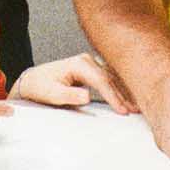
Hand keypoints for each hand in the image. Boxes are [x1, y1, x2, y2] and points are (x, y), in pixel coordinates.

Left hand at [11, 54, 134, 113]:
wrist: (32, 81)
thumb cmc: (40, 86)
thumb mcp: (52, 94)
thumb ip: (69, 95)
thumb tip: (87, 96)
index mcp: (79, 63)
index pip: (102, 80)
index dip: (114, 96)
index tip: (122, 110)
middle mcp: (87, 60)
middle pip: (110, 78)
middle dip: (124, 94)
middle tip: (137, 109)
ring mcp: (90, 63)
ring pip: (112, 78)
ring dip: (124, 91)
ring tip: (137, 105)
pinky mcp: (92, 70)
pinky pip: (109, 79)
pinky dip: (119, 88)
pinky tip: (128, 97)